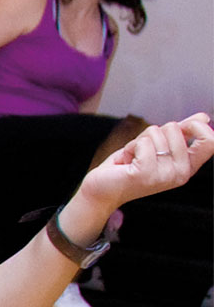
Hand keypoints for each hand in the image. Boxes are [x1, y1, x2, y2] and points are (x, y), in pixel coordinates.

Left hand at [76, 112, 212, 210]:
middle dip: (153, 132)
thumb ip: (181, 133)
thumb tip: (204, 117)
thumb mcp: (158, 147)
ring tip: (133, 158)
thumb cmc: (129, 167)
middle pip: (175, 127)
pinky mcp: (146, 173)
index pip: (211, 142)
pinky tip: (127, 161)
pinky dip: (130, 146)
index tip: (177, 128)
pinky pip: (143, 142)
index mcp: (188, 167)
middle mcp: (181, 174)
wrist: (103, 189)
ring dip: (139, 140)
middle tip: (142, 151)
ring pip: (156, 132)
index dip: (196, 126)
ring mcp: (165, 175)